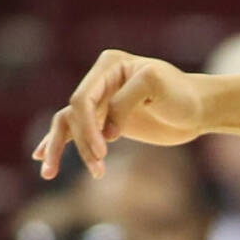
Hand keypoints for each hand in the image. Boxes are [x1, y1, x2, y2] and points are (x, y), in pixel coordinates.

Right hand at [33, 50, 206, 181]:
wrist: (198, 109)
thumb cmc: (182, 94)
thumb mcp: (157, 87)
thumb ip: (125, 102)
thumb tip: (106, 131)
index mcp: (109, 66)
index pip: (83, 98)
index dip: (87, 127)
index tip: (104, 151)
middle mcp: (99, 81)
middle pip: (73, 113)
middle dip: (80, 143)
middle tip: (97, 168)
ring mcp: (100, 101)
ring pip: (69, 124)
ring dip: (61, 148)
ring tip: (49, 173)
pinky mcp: (105, 121)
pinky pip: (75, 132)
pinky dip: (59, 144)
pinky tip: (40, 157)